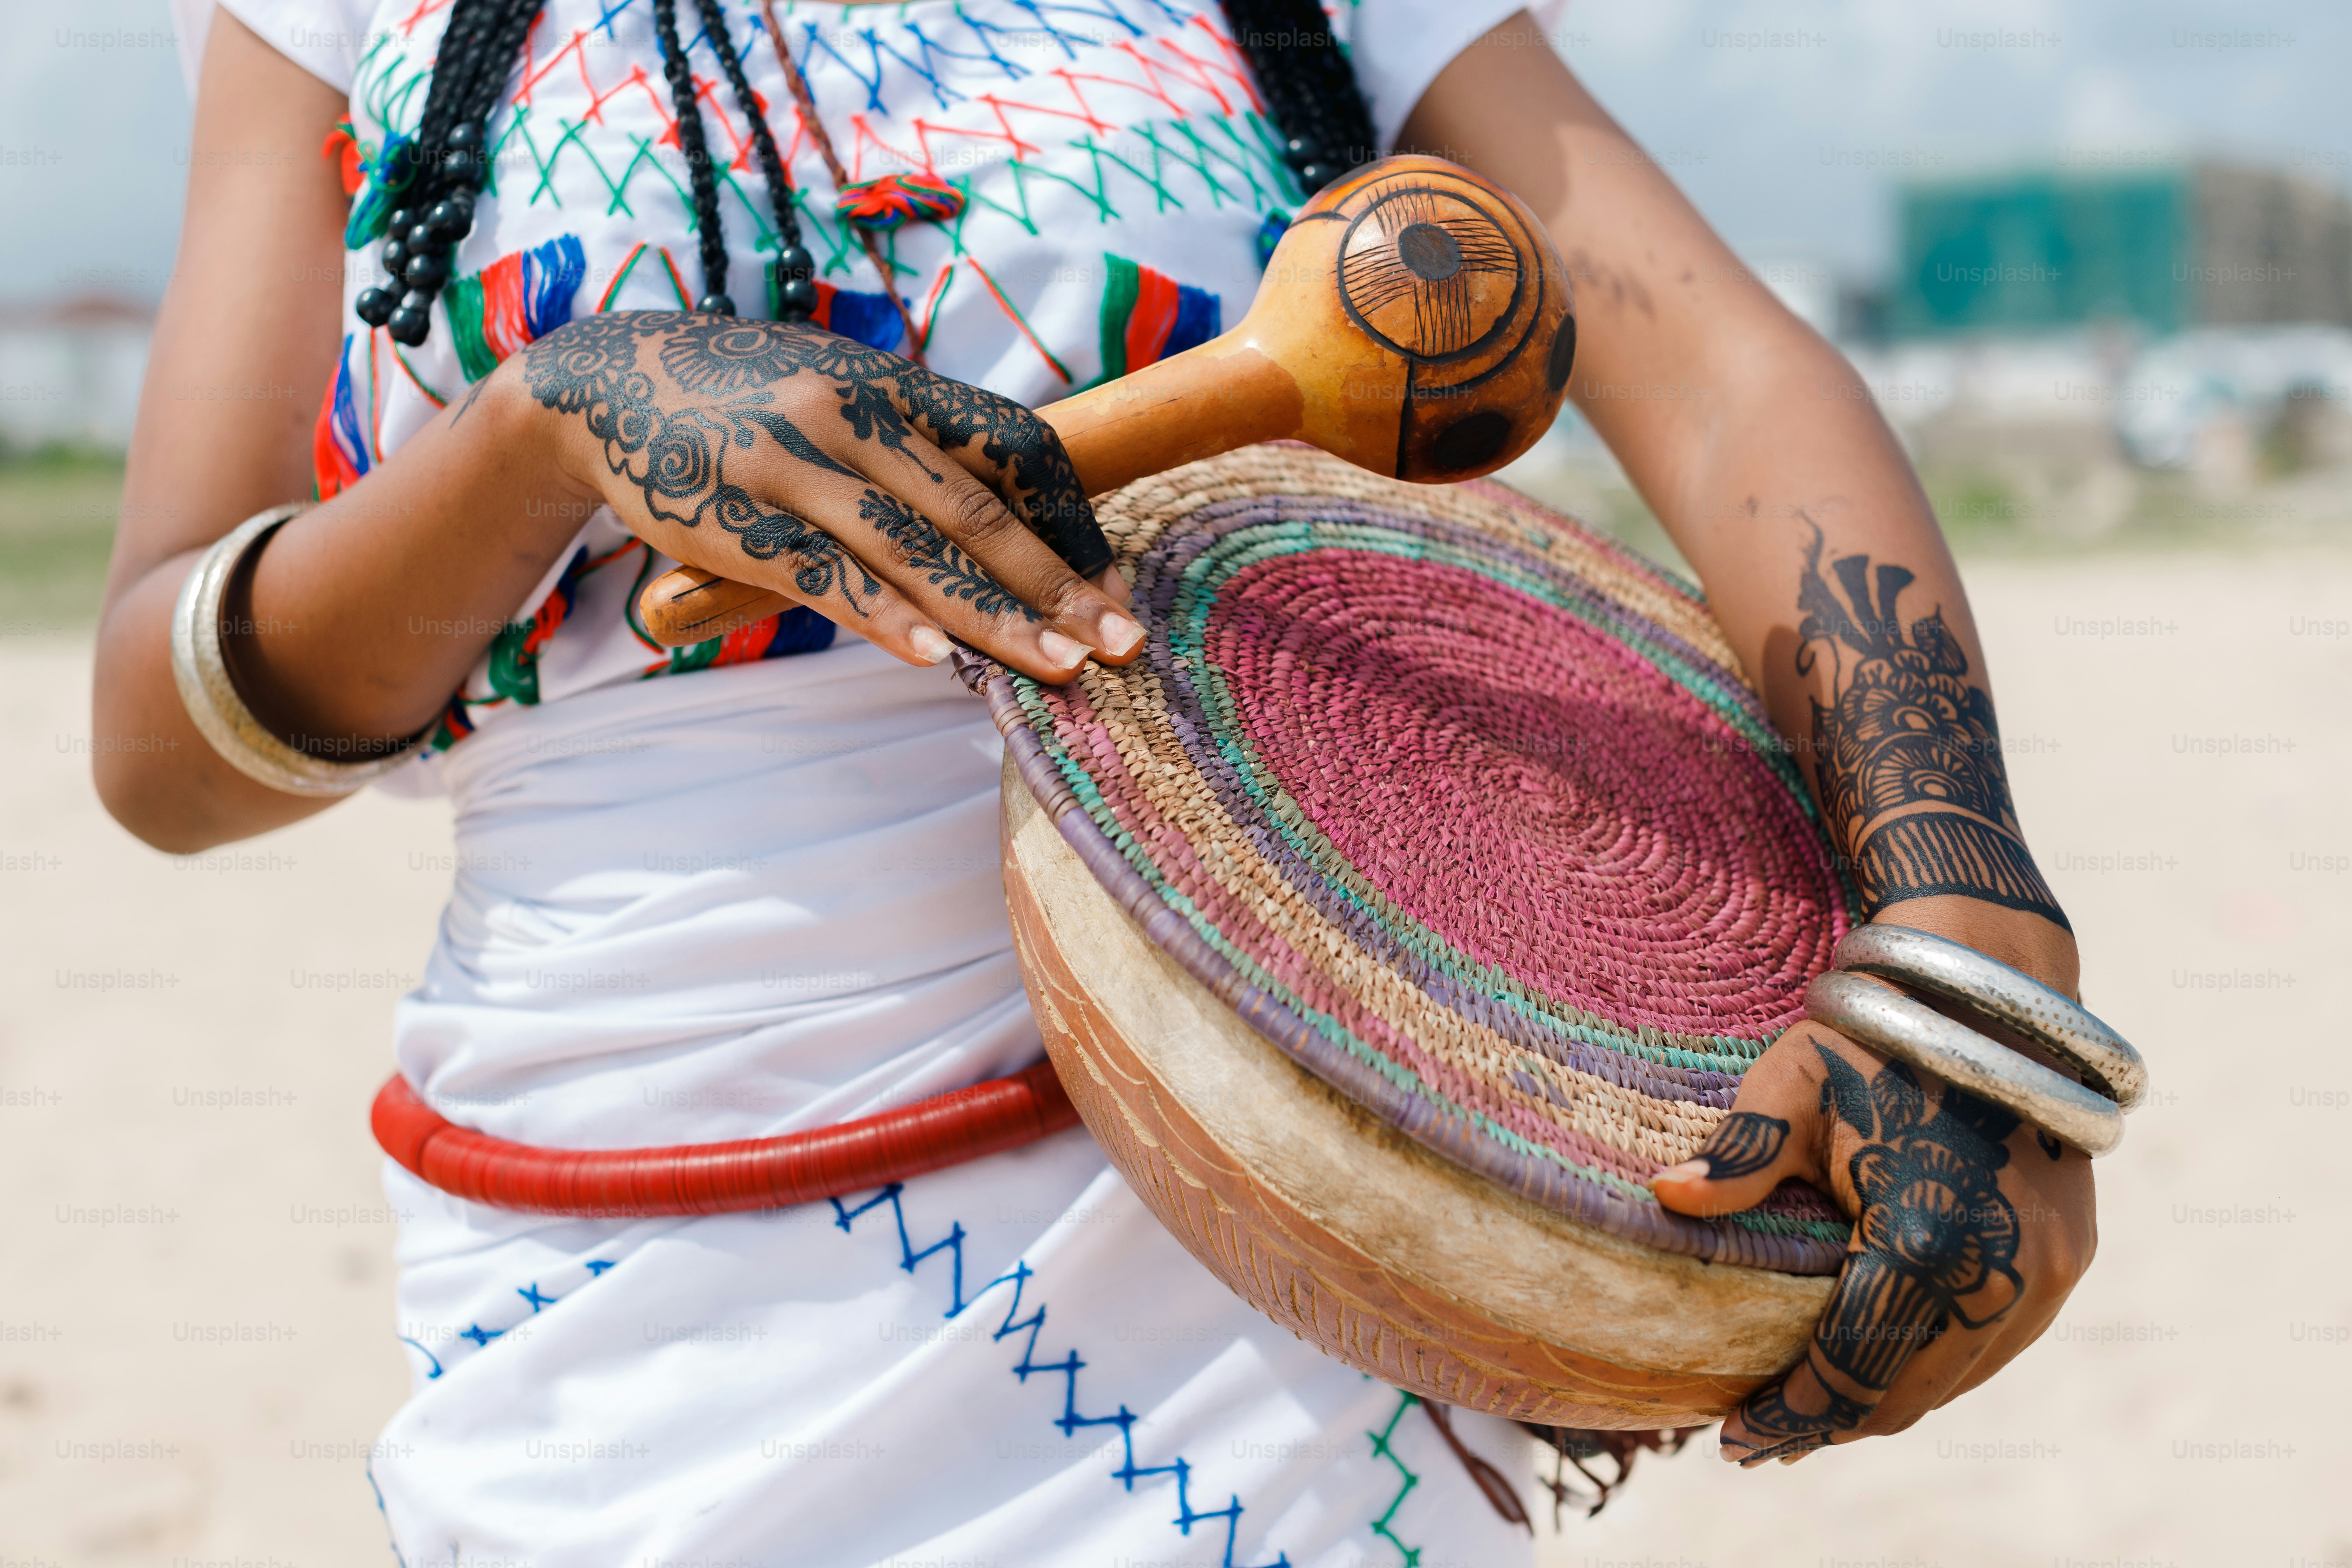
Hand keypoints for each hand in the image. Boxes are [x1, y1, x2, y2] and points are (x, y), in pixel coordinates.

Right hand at [491, 312, 1143, 682]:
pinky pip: (827, 578)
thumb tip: (1010, 515)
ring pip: (915, 550)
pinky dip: (886, 619)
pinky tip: (937, 660)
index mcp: (893, 383)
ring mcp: (796, 467)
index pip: (1013, 446)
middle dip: (1058, 584)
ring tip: (1058, 670)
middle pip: (979, 509)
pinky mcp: (739, 521)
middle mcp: (853, 415)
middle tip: (1123, 644)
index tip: (1112, 586)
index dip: (1072, 519)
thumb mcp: (840, 393)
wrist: (608, 385)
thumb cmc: (747, 401)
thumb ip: (917, 444)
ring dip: (994, 617)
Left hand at [1651, 956, 2095, 1464]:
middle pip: (1904, 1394)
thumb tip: (1664, 1196)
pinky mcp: (2069, 1260)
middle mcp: (1997, 1272)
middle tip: (1766, 1441)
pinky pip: (1997, 1346)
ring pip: (1956, 1381)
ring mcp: (2044, 1272)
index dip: (1790, 1415)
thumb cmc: (1877, 1039)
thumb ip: (1738, 1155)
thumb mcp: (1793, 1086)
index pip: (1848, 1368)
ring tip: (1818, 1415)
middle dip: (1832, 1425)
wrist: (1994, 1001)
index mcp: (1921, 1239)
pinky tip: (1891, 1370)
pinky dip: (1939, 1370)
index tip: (1736, 1442)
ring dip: (1887, 1404)